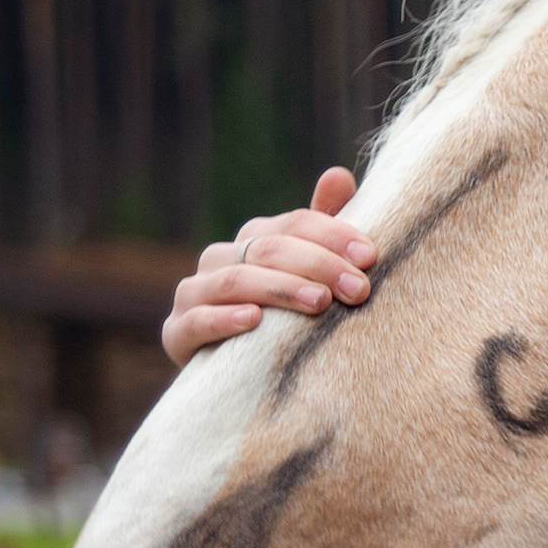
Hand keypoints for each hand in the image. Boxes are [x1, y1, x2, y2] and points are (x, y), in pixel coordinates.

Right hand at [162, 168, 378, 366]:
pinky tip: (253, 320)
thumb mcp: (311, 273)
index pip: (295, 224)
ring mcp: (195, 294)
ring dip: (280, 289)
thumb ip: (324, 226)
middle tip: (357, 289)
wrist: (243, 373)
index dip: (333, 235)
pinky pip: (197, 321)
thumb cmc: (289, 316)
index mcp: (254, 239)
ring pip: (236, 280)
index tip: (370, 256)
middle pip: (269, 249)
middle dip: (318, 266)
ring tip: (319, 302)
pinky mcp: (177, 332)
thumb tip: (339, 175)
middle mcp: (220, 259)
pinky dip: (224, 318)